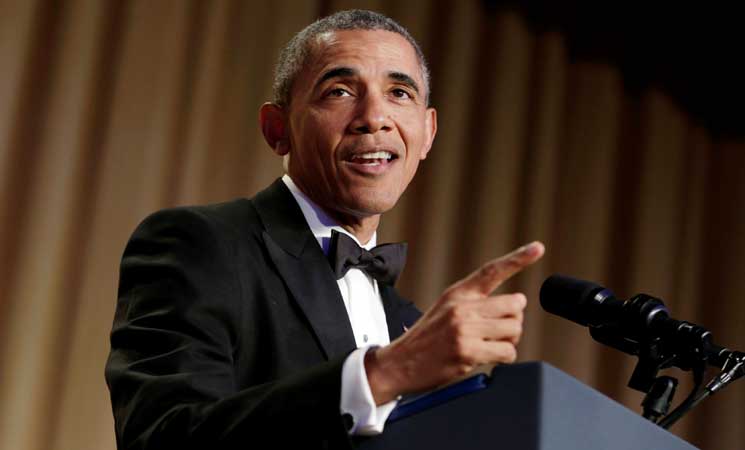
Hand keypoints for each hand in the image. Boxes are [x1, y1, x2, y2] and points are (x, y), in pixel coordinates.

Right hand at [365, 241, 544, 403]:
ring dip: (508, 341)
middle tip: (496, 332)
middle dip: (513, 321)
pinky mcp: (467, 351)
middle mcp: (462, 307)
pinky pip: (507, 351)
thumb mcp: (445, 309)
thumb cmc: (426, 340)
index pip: (492, 270)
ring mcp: (464, 328)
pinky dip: (503, 357)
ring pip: (514, 329)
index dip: (518, 258)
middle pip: (515, 305)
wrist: (399, 363)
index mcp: (458, 293)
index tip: (538, 248)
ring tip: (488, 346)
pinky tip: (485, 358)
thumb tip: (513, 307)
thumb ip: (474, 304)